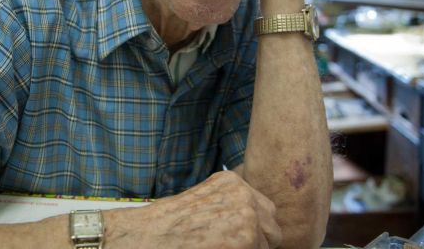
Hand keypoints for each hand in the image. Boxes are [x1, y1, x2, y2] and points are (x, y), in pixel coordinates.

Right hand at [105, 171, 281, 248]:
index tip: (236, 236)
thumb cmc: (171, 224)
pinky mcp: (248, 239)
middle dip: (259, 240)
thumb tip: (255, 224)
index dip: (254, 228)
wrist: (151, 236)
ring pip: (268, 244)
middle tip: (230, 245)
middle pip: (272, 225)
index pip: (262, 209)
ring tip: (221, 247)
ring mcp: (249, 215)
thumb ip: (229, 205)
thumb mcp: (204, 201)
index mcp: (232, 182)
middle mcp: (244, 194)